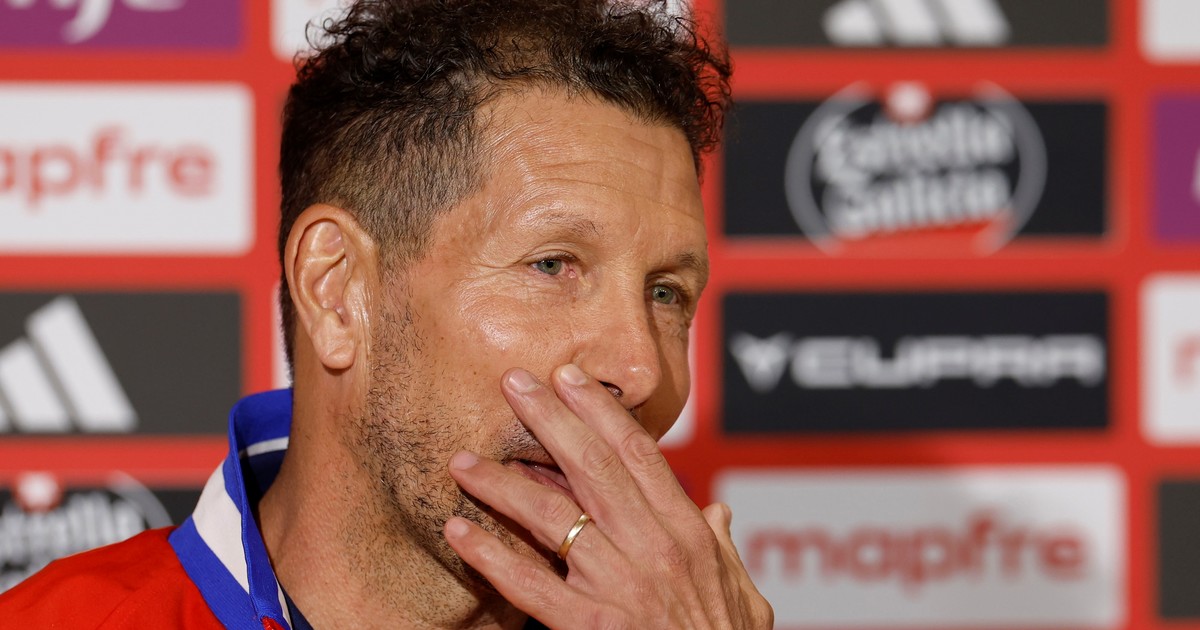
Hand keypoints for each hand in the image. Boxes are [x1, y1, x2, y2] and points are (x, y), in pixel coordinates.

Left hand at [443, 363, 772, 628]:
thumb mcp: (744, 598)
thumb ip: (726, 552)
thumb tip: (719, 514)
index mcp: (687, 534)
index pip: (640, 455)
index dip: (601, 412)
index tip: (570, 378)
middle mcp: (654, 549)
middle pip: (593, 468)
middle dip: (550, 420)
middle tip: (513, 383)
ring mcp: (621, 586)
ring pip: (553, 518)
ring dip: (504, 484)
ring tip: (464, 460)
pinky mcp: (592, 626)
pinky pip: (531, 586)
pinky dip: (491, 557)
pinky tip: (459, 532)